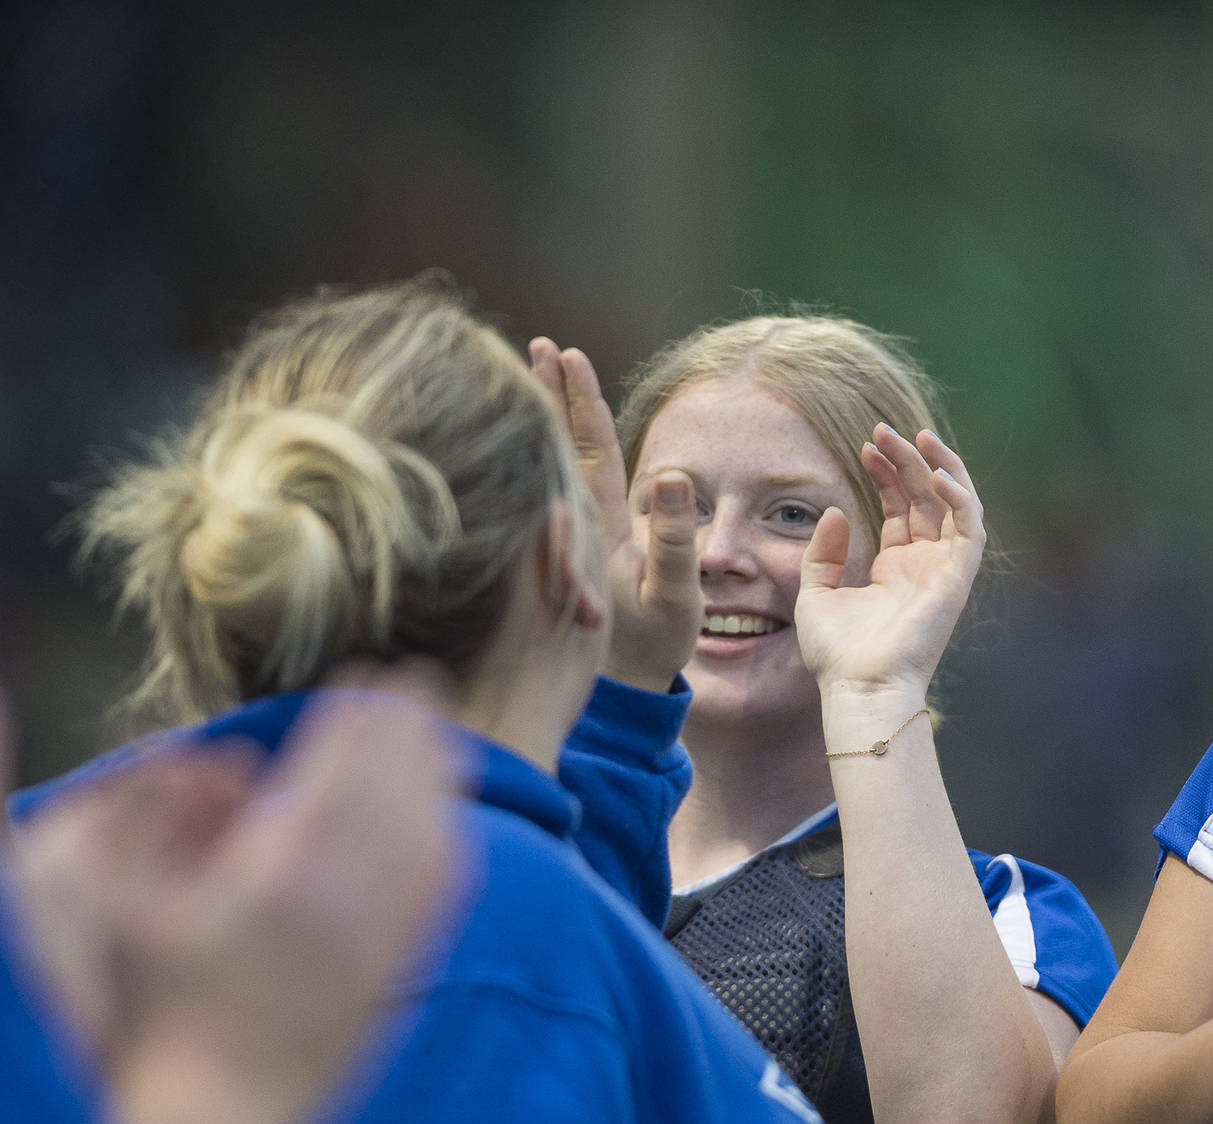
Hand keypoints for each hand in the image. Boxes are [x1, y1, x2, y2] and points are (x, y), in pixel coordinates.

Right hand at [8, 672, 463, 1123]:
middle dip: (409, 729)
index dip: (360, 716)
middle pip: (397, 790)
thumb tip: (217, 762)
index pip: (340, 769)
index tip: (371, 676)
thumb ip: (156, 822)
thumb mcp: (126, 909)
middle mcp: (345, 900)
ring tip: (440, 736)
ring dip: (437, 776)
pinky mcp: (397, 976)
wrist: (216, 1117)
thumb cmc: (156, 1013)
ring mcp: (380, 939)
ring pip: (430, 836)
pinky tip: (450, 822)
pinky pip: (440, 895)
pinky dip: (450, 842)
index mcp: (279, 874)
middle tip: (418, 683)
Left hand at [530, 337, 699, 692]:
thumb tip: (676, 476)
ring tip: (531, 374)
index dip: (580, 400)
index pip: (590, 449)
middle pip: (561, 444)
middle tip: (534, 344)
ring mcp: (571, 534)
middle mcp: (577, 523)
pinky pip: (555, 484)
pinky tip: (540, 436)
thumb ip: (675, 540)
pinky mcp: (569, 546)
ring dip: (545, 415)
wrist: (624, 685)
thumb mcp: (675, 596)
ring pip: (554, 461)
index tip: (564, 351)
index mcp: (598, 527)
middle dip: (550, 392)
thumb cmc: (654, 642)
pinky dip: (548, 451)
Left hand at [798, 425, 983, 717]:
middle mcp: (924, 566)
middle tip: (884, 429)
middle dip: (908, 460)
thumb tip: (837, 511)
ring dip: (941, 467)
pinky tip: (936, 475)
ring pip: (955, 505)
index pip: (901, 508)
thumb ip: (823, 553)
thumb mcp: (815, 593)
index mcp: (895, 569)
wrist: (860, 686)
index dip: (887, 473)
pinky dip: (961, 498)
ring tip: (918, 437)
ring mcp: (943, 571)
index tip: (867, 446)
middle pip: (926, 498)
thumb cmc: (837, 653)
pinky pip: (971, 529)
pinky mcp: (958, 579)